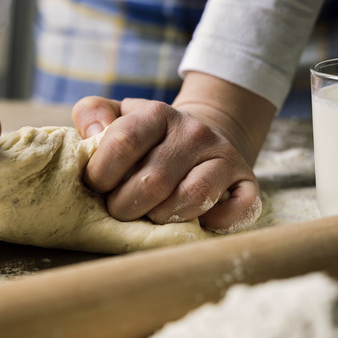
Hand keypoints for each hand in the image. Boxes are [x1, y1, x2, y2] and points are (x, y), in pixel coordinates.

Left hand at [72, 73, 274, 232]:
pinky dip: (215, 223)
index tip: (95, 187)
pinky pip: (238, 209)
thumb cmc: (146, 137)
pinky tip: (196, 222)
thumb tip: (91, 132)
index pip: (123, 142)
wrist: (200, 136)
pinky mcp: (246, 180)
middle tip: (119, 210)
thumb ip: (93, 114)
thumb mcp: (118, 115)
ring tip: (151, 215)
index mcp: (157, 113)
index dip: (100, 174)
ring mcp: (223, 156)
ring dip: (162, 217)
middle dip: (125, 206)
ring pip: (192, 198)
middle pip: (153, 180)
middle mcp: (194, 131)